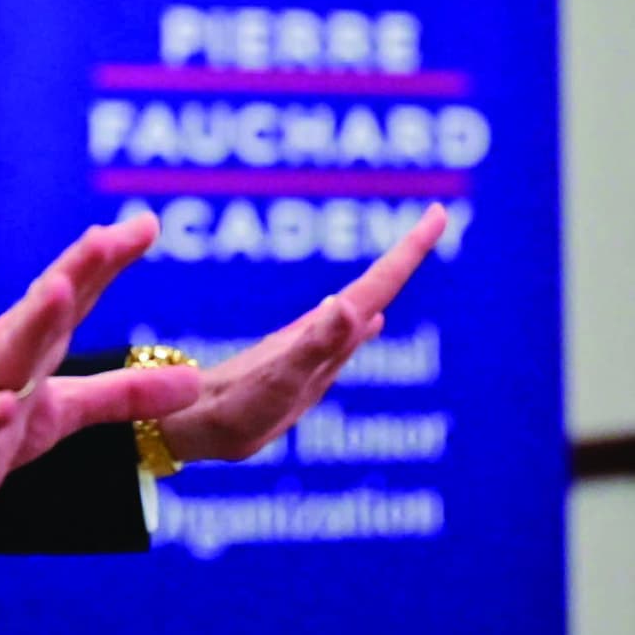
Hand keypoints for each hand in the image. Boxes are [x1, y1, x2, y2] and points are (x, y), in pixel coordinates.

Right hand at [0, 213, 202, 538]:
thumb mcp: (62, 412)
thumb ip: (123, 393)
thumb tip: (196, 380)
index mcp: (30, 347)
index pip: (73, 296)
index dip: (107, 260)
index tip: (145, 223)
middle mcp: (3, 363)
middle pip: (43, 313)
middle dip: (74, 272)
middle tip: (105, 237)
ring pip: (7, 363)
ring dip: (33, 325)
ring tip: (58, 292)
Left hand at [155, 203, 447, 464]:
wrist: (195, 421)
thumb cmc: (236, 407)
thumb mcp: (280, 379)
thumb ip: (317, 345)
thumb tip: (354, 306)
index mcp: (324, 330)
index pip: (377, 284)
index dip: (410, 250)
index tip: (438, 213)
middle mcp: (322, 331)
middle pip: (375, 285)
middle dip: (407, 253)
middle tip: (437, 219)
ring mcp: (313, 347)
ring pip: (362, 305)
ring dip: (389, 280)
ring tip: (411, 258)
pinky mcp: (304, 366)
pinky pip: (346, 335)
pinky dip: (367, 319)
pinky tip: (371, 321)